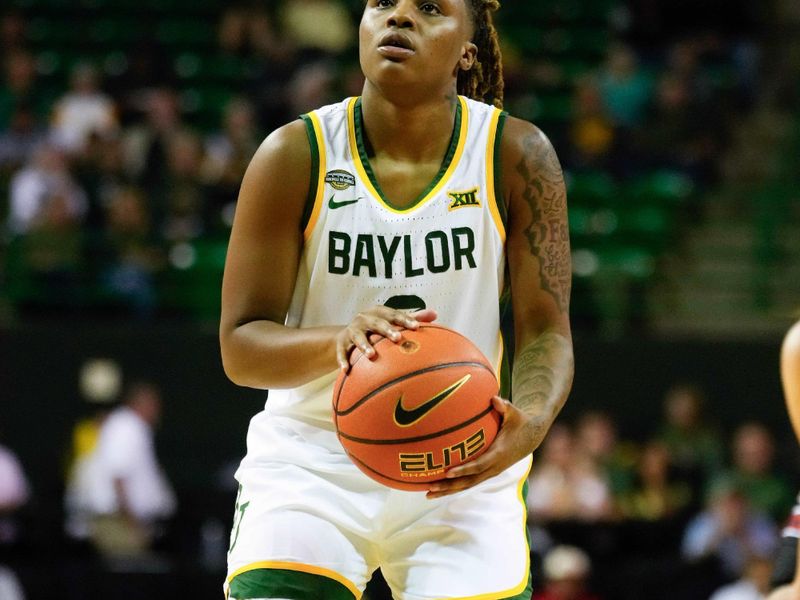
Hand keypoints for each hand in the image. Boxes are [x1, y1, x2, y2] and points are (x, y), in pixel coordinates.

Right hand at [335, 306, 436, 370]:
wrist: (347, 334)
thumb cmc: (377, 328)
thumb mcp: (391, 321)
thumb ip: (412, 317)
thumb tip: (435, 313)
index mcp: (379, 312)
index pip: (394, 314)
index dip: (405, 319)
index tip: (417, 327)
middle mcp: (365, 319)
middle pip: (377, 323)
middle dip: (386, 330)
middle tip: (398, 338)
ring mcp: (352, 330)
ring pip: (358, 337)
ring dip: (364, 345)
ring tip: (371, 355)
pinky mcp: (341, 343)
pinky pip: (341, 352)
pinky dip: (343, 360)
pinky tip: (347, 370)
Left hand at [426, 396, 543, 498]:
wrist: (531, 436)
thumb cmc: (519, 422)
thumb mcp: (514, 413)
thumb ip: (505, 406)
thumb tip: (494, 398)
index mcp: (498, 454)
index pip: (479, 465)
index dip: (464, 470)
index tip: (448, 472)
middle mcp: (493, 467)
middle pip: (468, 481)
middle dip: (449, 486)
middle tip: (430, 487)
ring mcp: (490, 472)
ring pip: (467, 485)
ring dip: (448, 490)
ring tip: (428, 494)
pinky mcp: (487, 472)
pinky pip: (468, 481)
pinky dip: (453, 486)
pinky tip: (437, 487)